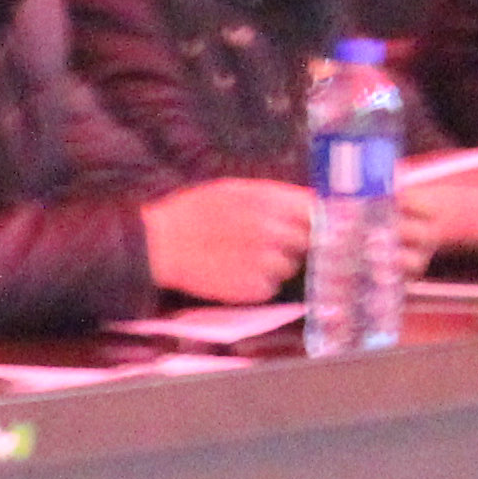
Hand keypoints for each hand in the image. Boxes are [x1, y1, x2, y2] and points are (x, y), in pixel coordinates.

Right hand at [137, 176, 309, 304]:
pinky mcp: (252, 288)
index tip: (314, 223)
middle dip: (293, 242)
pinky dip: (258, 283)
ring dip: (275, 265)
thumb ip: (274, 195)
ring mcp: (263, 261)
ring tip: (244, 257)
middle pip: (307, 240)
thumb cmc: (195, 212)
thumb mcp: (234, 189)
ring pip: (289, 266)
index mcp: (266, 200)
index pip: (315, 209)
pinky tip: (235, 272)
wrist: (159, 244)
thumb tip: (315, 202)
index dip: (317, 217)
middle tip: (267, 242)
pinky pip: (270, 287)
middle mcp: (270, 230)